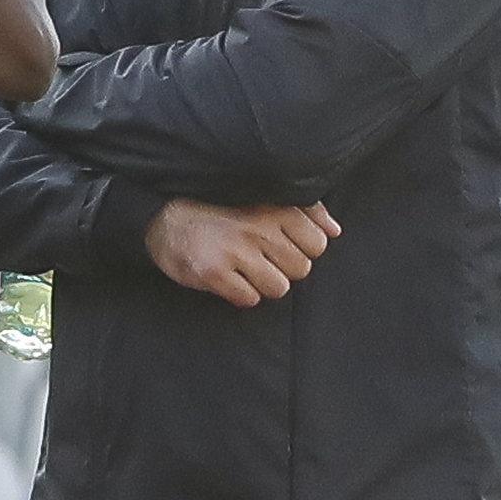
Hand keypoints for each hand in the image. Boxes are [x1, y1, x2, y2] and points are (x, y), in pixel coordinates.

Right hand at [147, 199, 337, 306]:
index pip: (317, 243)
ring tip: (244, 269)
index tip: (281, 245)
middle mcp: (257, 228)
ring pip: (279, 287)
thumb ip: (305, 211)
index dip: (302, 250)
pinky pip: (249, 299)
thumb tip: (334, 231)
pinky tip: (229, 278)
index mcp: (272, 208)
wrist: (165, 219)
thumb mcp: (262, 200)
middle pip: (301, 269)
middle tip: (259, 257)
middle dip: (283, 269)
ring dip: (263, 284)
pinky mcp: (215, 273)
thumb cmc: (219, 211)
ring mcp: (235, 251)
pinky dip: (240, 294)